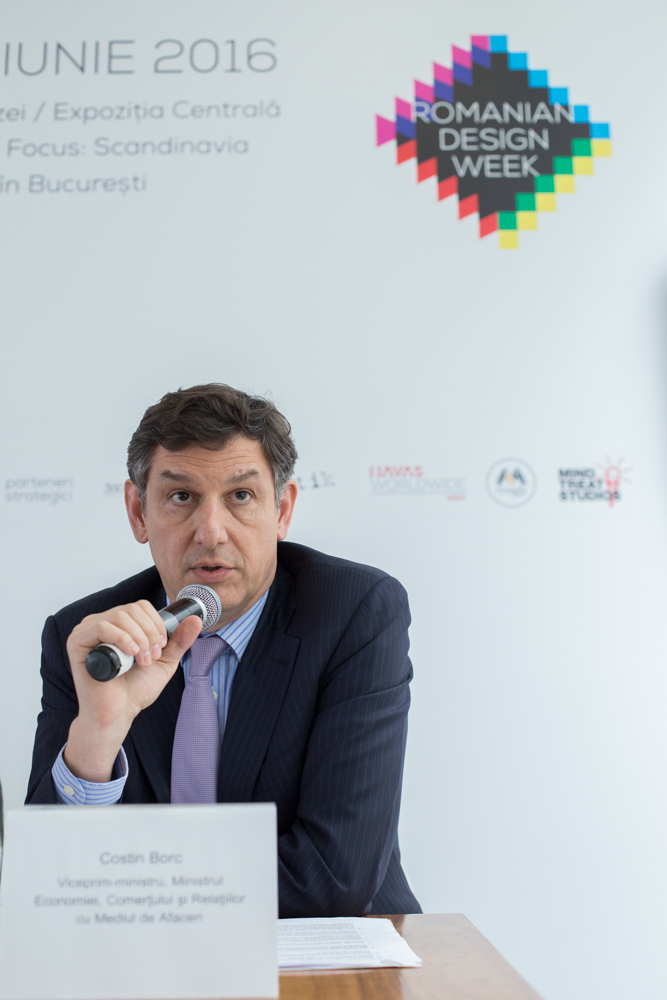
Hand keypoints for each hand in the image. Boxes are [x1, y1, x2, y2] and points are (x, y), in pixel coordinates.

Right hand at [64, 601, 202, 781]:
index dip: (156, 623)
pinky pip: (101, 627)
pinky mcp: (77, 642)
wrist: (118, 713)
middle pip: (132, 609)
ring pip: (120, 616)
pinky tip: (130, 655)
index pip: (140, 606)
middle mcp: (101, 623)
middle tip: (151, 657)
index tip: (161, 647)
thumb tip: (196, 619)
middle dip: (150, 633)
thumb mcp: (164, 660)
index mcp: (119, 624)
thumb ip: (179, 640)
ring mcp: (87, 631)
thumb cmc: (136, 689)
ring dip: (139, 639)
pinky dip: (121, 638)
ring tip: (141, 661)